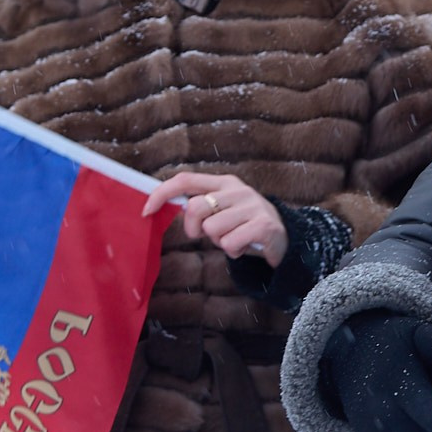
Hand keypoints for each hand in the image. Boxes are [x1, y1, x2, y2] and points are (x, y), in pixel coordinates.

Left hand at [145, 172, 287, 263]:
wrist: (285, 237)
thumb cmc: (244, 224)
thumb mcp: (222, 209)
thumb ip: (199, 205)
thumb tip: (164, 205)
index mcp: (224, 182)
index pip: (186, 180)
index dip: (162, 193)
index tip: (146, 210)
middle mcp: (237, 190)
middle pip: (195, 209)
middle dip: (195, 229)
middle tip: (209, 234)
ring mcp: (252, 206)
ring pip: (212, 230)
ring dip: (220, 242)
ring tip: (235, 238)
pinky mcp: (263, 225)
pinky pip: (230, 244)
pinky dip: (235, 251)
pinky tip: (247, 246)